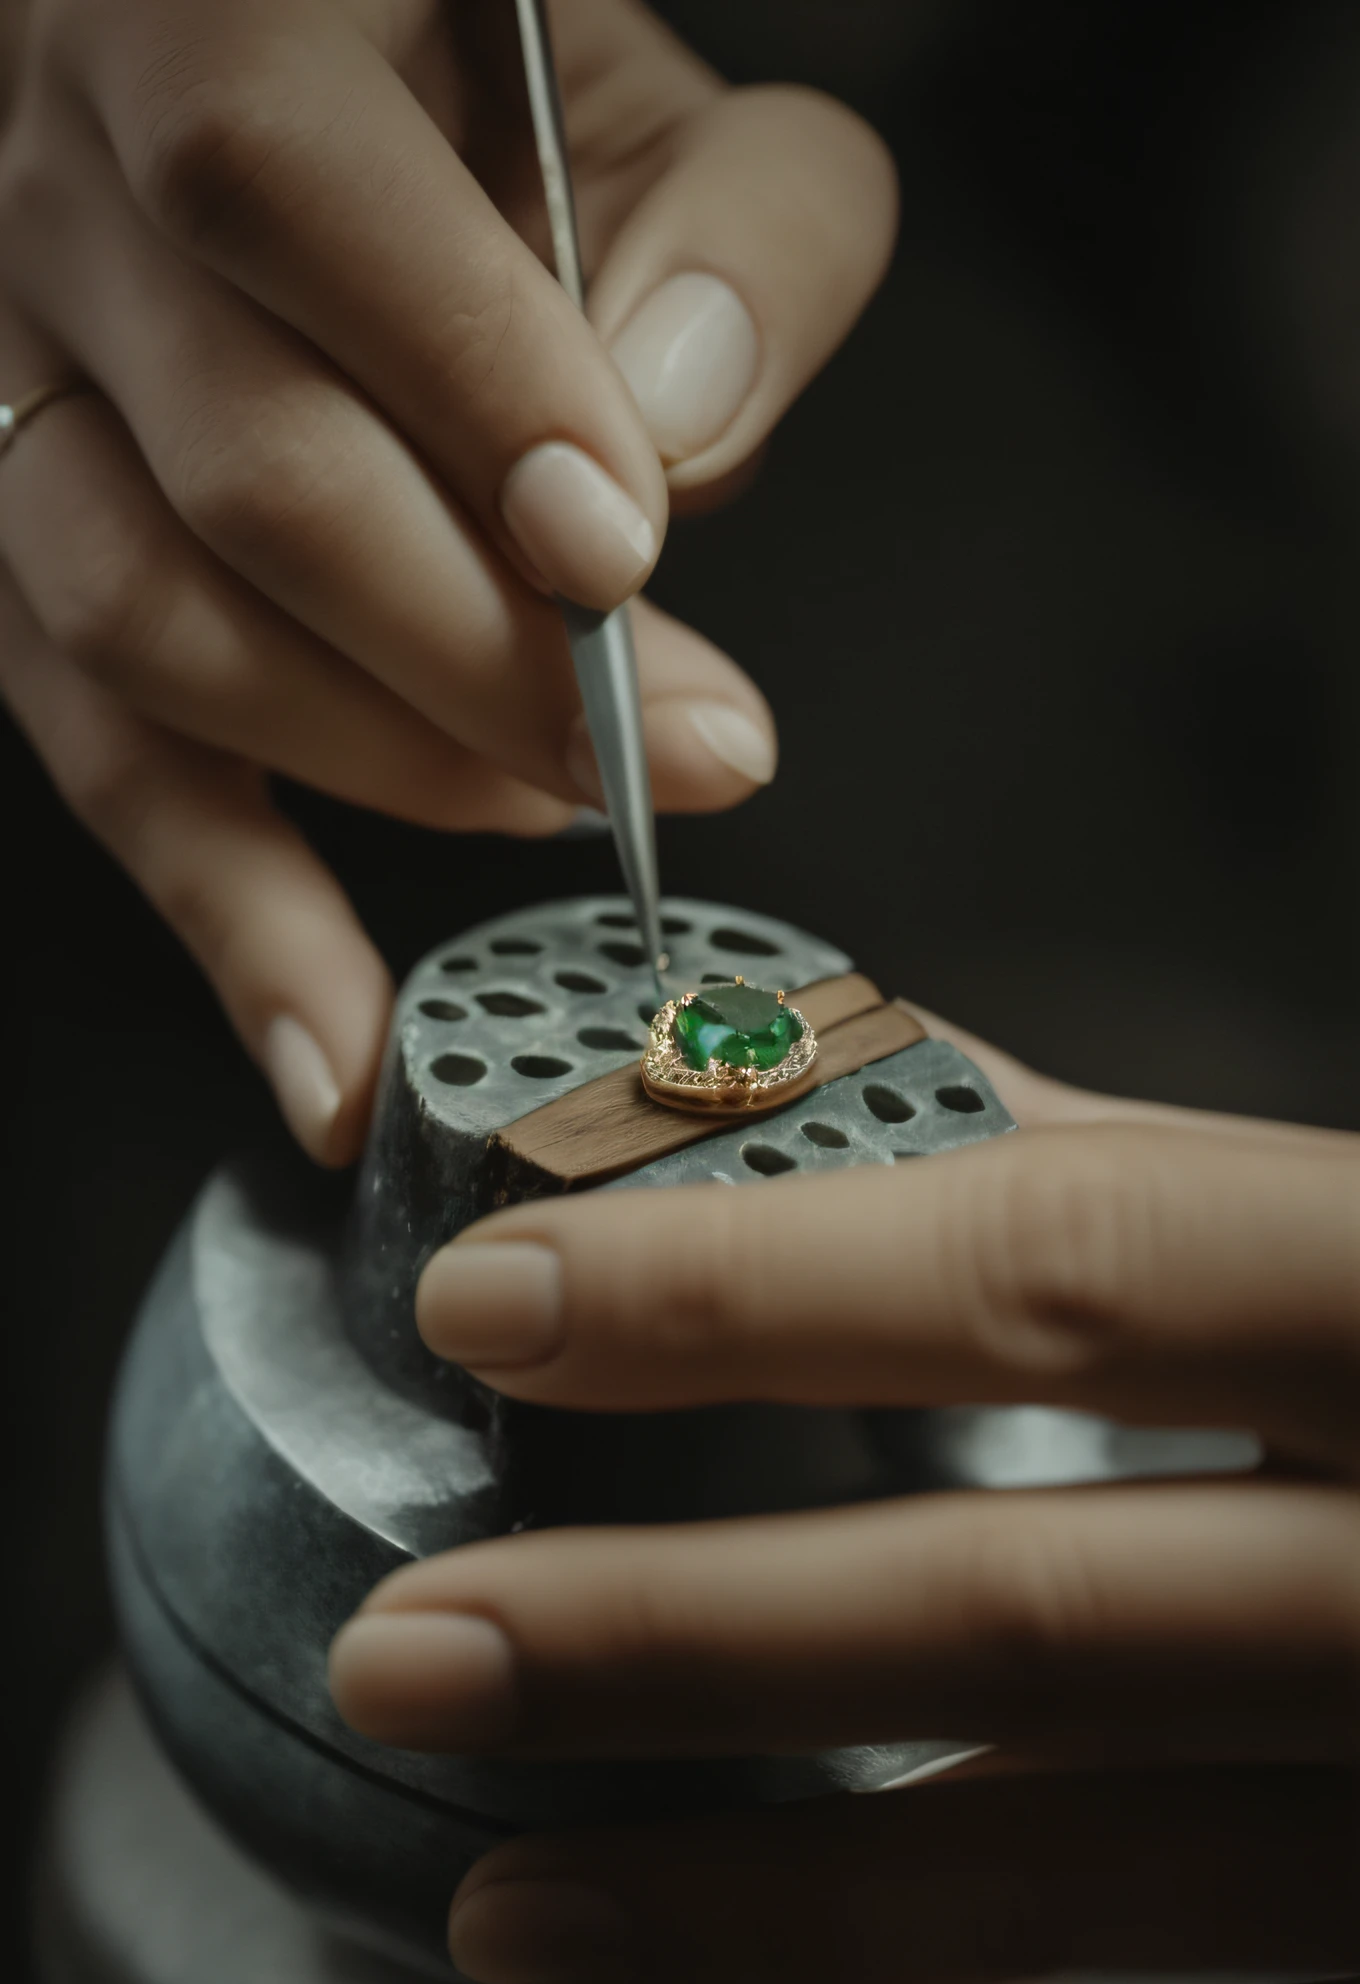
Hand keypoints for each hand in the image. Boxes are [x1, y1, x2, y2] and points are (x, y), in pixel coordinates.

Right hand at [0, 0, 894, 1160]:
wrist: (300, 81)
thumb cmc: (487, 76)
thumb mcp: (654, 84)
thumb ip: (736, 222)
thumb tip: (681, 424)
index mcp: (201, 6)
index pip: (284, 190)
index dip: (460, 387)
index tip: (620, 550)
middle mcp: (54, 187)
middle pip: (236, 467)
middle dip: (481, 647)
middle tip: (686, 741)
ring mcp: (8, 384)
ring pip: (137, 623)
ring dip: (377, 760)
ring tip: (566, 806)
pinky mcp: (23, 554)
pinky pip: (102, 756)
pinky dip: (229, 920)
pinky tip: (334, 1052)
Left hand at [331, 1014, 1358, 1983]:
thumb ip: (1151, 1182)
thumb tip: (850, 1104)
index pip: (1063, 1264)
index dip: (758, 1281)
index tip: (499, 1298)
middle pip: (1025, 1613)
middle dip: (683, 1640)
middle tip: (422, 1645)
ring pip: (1070, 1895)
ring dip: (754, 1909)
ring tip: (508, 1890)